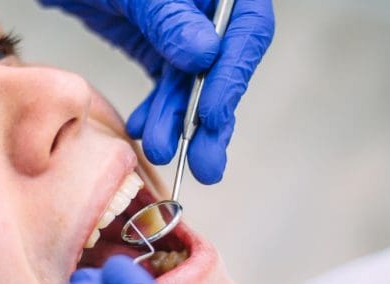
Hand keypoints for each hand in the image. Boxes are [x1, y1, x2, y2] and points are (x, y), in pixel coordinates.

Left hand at [40, 0, 274, 183]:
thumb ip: (167, 16)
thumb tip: (205, 54)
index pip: (248, 27)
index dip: (234, 74)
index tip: (211, 113)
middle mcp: (207, 8)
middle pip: (226, 64)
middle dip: (211, 116)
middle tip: (204, 161)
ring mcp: (186, 27)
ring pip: (193, 81)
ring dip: (177, 120)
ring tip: (159, 148)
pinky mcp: (161, 44)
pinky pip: (167, 83)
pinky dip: (156, 109)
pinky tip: (142, 128)